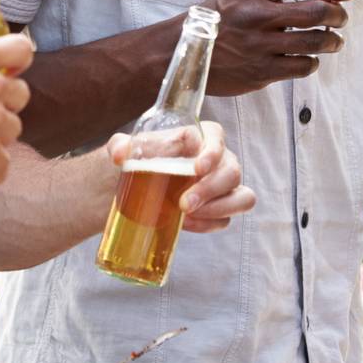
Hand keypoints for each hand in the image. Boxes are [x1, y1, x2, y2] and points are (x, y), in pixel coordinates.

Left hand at [106, 120, 254, 231]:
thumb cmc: (132, 161)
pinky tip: (187, 225)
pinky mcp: (216, 210)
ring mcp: (220, 187)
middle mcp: (216, 160)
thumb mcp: (121, 149)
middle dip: (210, 190)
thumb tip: (121, 155)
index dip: (213, 152)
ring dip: (220, 208)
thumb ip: (119, 145)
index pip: (216, 138)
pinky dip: (210, 224)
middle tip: (184, 204)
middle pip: (232, 172)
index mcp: (198, 137)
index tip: (197, 168)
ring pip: (243, 197)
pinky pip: (226, 219)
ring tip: (188, 217)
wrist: (126, 188)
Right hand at [199, 0, 353, 96]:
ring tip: (334, 40)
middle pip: (316, 13)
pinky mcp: (260, 72)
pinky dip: (313, 61)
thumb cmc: (220, 17)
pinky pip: (301, 66)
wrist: (184, 50)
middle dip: (338, 15)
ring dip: (332, 41)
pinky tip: (310, 57)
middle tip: (341, 18)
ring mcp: (259, 46)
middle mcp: (257, 16)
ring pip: (314, 43)